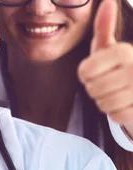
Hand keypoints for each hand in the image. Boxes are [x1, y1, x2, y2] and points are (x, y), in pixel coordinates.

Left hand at [79, 0, 132, 136]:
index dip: (86, 75)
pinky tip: (125, 103)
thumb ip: (104, 27)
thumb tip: (106, 1)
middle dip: (96, 89)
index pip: (84, 71)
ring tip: (117, 93)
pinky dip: (117, 113)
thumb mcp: (110, 46)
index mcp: (124, 52)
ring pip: (103, 104)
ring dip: (105, 102)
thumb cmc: (120, 66)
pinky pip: (115, 116)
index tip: (98, 71)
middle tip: (109, 84)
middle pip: (92, 89)